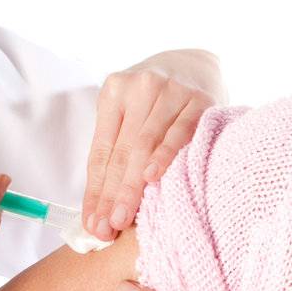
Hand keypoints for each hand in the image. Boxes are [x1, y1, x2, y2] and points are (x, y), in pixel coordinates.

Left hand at [81, 49, 225, 244]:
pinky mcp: (199, 99)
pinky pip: (179, 132)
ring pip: (145, 144)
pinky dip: (165, 155)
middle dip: (112, 194)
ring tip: (123, 216)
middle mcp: (140, 87)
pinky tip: (152, 177)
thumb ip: (118, 151)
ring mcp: (171, 91)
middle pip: (121, 151)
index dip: (95, 190)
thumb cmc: (159, 102)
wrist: (198, 63)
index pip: (101, 151)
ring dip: (132, 185)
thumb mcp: (131, 112)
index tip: (92, 223)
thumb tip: (101, 211)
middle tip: (106, 227)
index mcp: (114, 91)